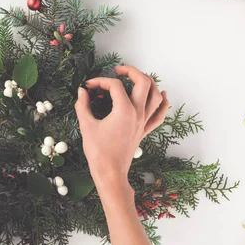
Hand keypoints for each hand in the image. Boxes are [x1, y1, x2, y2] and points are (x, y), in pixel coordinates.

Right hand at [74, 66, 168, 201]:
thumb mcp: (86, 126)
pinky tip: (162, 94)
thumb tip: (82, 92)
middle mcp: (138, 114)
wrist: (110, 173)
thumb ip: (83, 105)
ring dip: (148, 82)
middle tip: (117, 70)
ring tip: (137, 77)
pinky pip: (159, 114)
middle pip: (143, 82)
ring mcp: (143, 122)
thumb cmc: (98, 152)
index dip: (100, 82)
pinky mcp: (144, 131)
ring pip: (155, 95)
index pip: (114, 86)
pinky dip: (162, 102)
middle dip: (131, 71)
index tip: (88, 86)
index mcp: (124, 111)